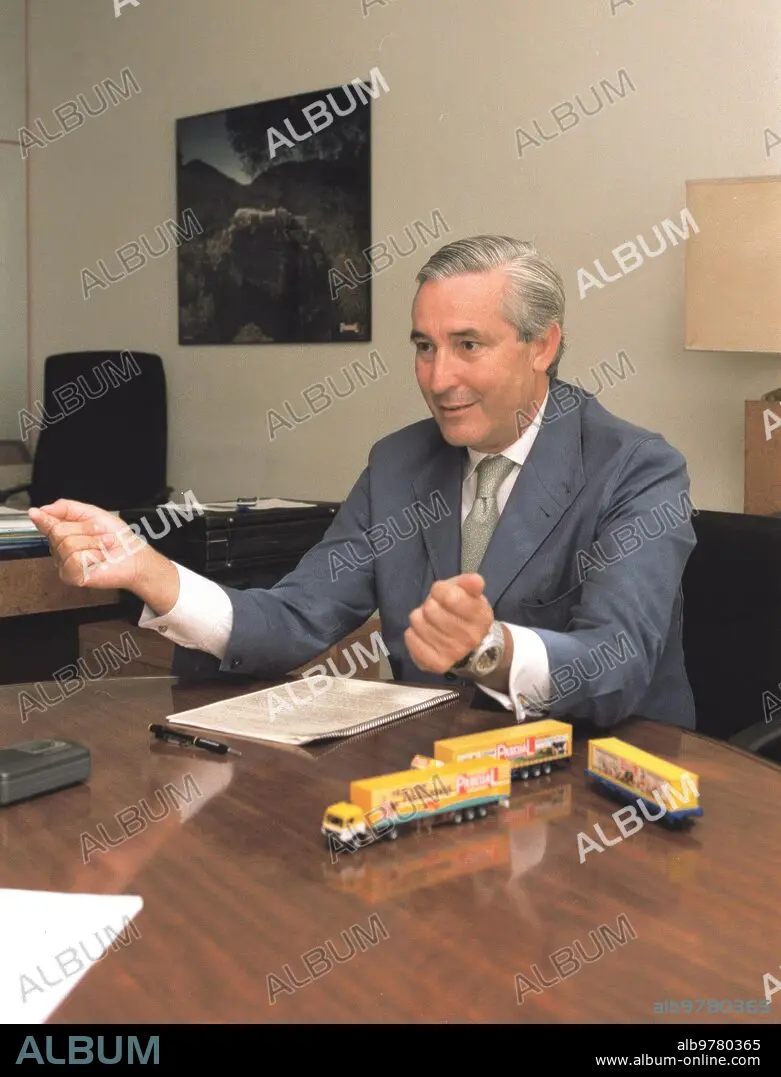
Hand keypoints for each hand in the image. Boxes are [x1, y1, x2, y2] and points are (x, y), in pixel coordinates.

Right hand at [29, 498, 154, 590]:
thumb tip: (42, 509)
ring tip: (103, 546)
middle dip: (85, 529)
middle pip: (58, 532)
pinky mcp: (71, 576)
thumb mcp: (93, 514)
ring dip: (93, 543)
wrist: (134, 556)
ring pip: (68, 545)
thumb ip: (67, 508)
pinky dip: (92, 556)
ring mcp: (64, 563)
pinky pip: (73, 559)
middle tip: (100, 533)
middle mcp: (61, 548)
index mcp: (64, 532)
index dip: (42, 518)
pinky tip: (98, 559)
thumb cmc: (117, 538)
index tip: (36, 513)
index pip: (46, 523)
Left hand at [405, 573, 493, 674]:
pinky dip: (412, 634)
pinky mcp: (436, 664)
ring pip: (418, 623)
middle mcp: (469, 638)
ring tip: (429, 621)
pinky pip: (412, 641)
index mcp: (480, 616)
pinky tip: (422, 633)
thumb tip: (474, 580)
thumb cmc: (465, 614)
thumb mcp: (470, 594)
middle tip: (436, 608)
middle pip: (431, 609)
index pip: (450, 597)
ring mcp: (453, 653)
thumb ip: (470, 583)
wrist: (470, 647)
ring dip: (420, 618)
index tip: (443, 593)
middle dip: (430, 604)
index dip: (441, 590)